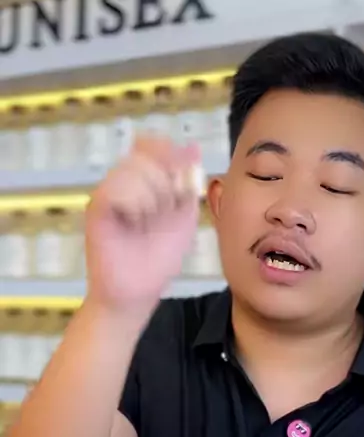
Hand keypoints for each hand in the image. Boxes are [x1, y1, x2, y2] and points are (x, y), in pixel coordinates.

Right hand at [85, 135, 200, 319]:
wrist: (138, 292)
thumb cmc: (159, 258)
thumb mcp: (185, 216)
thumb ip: (189, 182)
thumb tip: (193, 146)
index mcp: (144, 180)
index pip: (152, 144)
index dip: (169, 154)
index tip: (181, 182)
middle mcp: (123, 181)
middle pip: (147, 155)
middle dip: (166, 185)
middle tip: (162, 214)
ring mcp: (108, 192)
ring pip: (133, 169)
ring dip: (152, 198)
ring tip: (146, 223)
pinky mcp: (96, 207)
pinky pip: (116, 187)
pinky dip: (134, 204)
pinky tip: (134, 223)